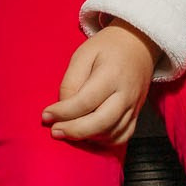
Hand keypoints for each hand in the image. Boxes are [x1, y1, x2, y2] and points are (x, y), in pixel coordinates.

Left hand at [43, 22, 157, 145]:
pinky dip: (104, 141)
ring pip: (111, 134)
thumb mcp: (83, 54)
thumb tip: (63, 109)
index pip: (85, 101)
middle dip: (74, 131)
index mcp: (112, 74)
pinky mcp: (137, 114)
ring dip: (88, 138)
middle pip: (101, 123)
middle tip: (55, 131)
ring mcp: (134, 106)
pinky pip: (122, 137)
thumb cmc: (107, 48)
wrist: (139, 44)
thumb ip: (71, 82)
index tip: (46, 115)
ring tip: (69, 131)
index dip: (63, 112)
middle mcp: (126, 93)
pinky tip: (89, 135)